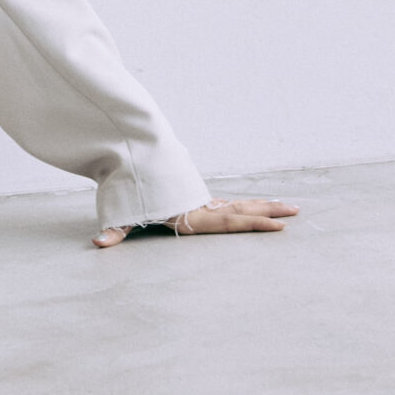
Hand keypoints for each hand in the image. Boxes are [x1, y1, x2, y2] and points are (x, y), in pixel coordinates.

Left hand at [93, 197, 298, 248]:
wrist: (126, 150)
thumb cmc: (125, 184)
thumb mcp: (120, 209)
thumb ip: (114, 230)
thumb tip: (97, 243)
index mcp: (188, 213)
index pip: (228, 222)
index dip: (254, 225)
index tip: (278, 226)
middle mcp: (199, 204)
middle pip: (240, 209)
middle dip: (268, 211)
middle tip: (296, 211)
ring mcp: (199, 198)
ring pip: (238, 203)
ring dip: (262, 205)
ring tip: (288, 206)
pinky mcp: (195, 194)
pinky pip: (225, 202)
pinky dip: (244, 204)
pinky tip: (257, 206)